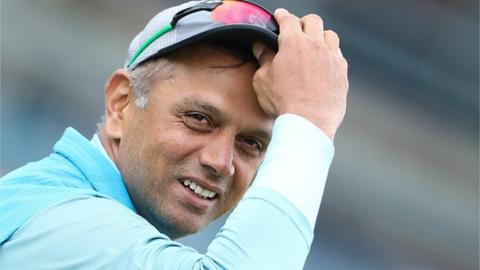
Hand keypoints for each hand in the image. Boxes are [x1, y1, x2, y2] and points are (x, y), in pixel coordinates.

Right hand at [252, 9, 348, 140]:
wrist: (309, 122)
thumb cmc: (283, 102)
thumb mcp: (263, 80)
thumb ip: (263, 59)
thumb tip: (260, 47)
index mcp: (293, 43)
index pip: (288, 19)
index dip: (282, 15)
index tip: (280, 16)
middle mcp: (315, 45)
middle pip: (313, 21)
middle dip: (303, 22)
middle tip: (297, 29)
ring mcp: (332, 58)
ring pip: (330, 35)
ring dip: (321, 36)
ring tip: (314, 45)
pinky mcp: (342, 72)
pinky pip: (338, 55)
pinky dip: (330, 55)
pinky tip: (324, 63)